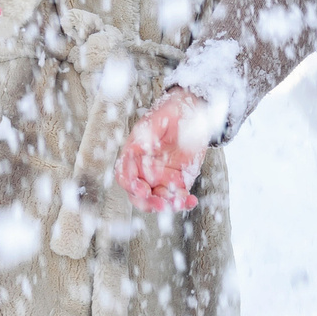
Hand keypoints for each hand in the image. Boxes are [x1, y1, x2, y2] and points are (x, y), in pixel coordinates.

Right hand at [116, 86, 220, 212]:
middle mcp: (144, 170)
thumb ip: (147, 133)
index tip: (141, 189)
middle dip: (147, 202)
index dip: (130, 185)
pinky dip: (184, 202)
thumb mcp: (157, 119)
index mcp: (133, 155)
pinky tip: (191, 201)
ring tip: (179, 202)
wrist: (192, 111)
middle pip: (138, 194)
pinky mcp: (177, 181)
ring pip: (158, 199)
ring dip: (167, 204)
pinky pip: (177, 196)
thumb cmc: (171, 112)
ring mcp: (161, 177)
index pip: (124, 175)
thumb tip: (137, 147)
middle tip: (160, 204)